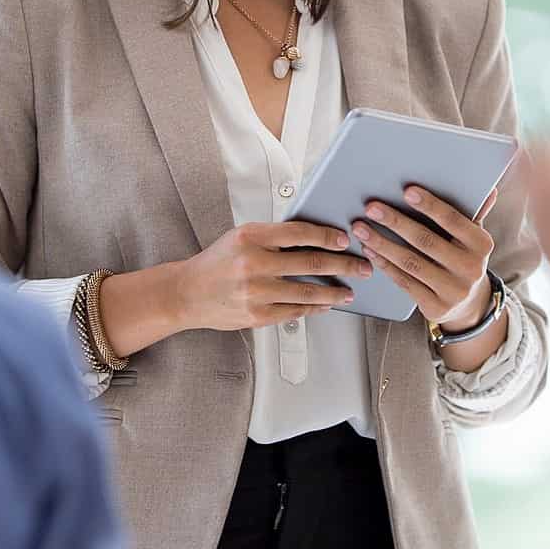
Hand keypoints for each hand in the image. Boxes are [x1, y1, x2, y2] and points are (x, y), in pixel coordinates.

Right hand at [174, 220, 375, 331]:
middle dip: (344, 265)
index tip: (345, 239)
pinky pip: (295, 311)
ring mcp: (256, 292)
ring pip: (308, 292)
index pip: (300, 232)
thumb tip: (316, 237)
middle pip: (311, 263)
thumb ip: (274, 236)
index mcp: (251, 237)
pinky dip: (315, 308)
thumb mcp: (241, 237)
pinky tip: (326, 303)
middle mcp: (253, 263)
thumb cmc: (217, 263)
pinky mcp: (257, 316)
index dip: (328, 236)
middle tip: (362, 266)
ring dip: (334, 291)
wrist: (187, 293)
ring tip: (349, 290)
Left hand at [351, 183, 499, 328]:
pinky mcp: (435, 307)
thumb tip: (488, 189)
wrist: (470, 304)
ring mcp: (453, 291)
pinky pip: (404, 281)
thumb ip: (474, 213)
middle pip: (426, 241)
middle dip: (396, 222)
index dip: (430, 205)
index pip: (453, 220)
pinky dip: (384, 264)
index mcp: (482, 245)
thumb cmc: (464, 258)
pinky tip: (369, 250)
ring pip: (410, 263)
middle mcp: (471, 269)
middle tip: (372, 208)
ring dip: (382, 243)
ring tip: (361, 228)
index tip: (407, 191)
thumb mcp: (474, 238)